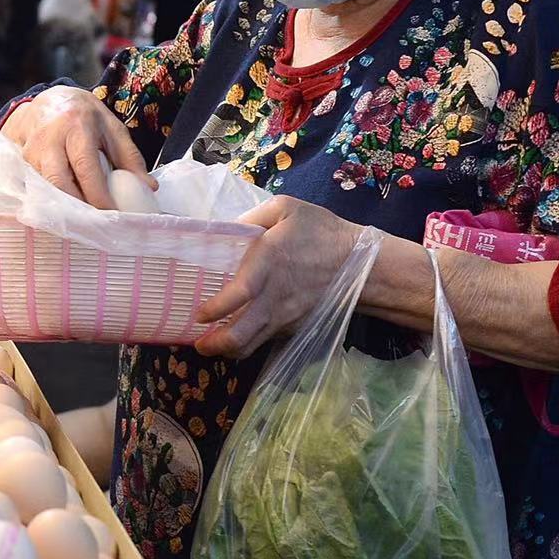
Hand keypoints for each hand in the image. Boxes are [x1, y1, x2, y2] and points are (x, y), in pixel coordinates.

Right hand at [0, 84, 151, 208]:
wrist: (50, 99)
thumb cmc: (85, 116)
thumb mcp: (112, 128)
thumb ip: (130, 157)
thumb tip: (149, 187)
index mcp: (77, 125)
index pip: (85, 166)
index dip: (97, 193)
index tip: (110, 212)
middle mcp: (49, 137)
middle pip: (58, 180)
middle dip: (75, 205)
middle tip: (93, 222)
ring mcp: (30, 148)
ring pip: (43, 186)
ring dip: (61, 206)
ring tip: (80, 218)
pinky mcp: (19, 159)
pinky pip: (33, 186)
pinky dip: (49, 200)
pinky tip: (62, 209)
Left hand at [194, 197, 367, 357]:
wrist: (360, 264)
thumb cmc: (321, 232)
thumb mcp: (286, 209)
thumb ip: (251, 217)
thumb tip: (226, 228)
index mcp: (269, 262)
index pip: (240, 293)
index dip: (217, 308)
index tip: (200, 314)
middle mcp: (274, 296)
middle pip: (241, 334)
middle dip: (215, 345)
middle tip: (198, 342)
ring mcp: (284, 315)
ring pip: (250, 344)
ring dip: (227, 349)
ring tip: (210, 344)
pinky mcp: (292, 326)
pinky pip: (264, 340)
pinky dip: (247, 343)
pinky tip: (235, 335)